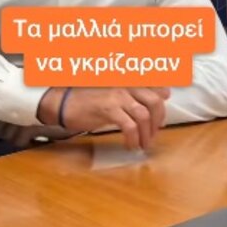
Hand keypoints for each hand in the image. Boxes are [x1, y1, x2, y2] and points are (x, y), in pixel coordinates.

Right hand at [40, 87, 171, 150]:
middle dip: (158, 121)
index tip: (161, 120)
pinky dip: (134, 139)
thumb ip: (135, 96)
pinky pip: (130, 126)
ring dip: (147, 134)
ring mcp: (117, 96)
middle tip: (153, 134)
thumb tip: (161, 96)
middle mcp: (125, 85)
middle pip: (154, 101)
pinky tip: (130, 145)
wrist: (64, 104)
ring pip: (144, 115)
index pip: (155, 87)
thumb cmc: (88, 101)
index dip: (163, 104)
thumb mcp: (114, 96)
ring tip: (143, 144)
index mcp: (128, 81)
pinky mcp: (108, 109)